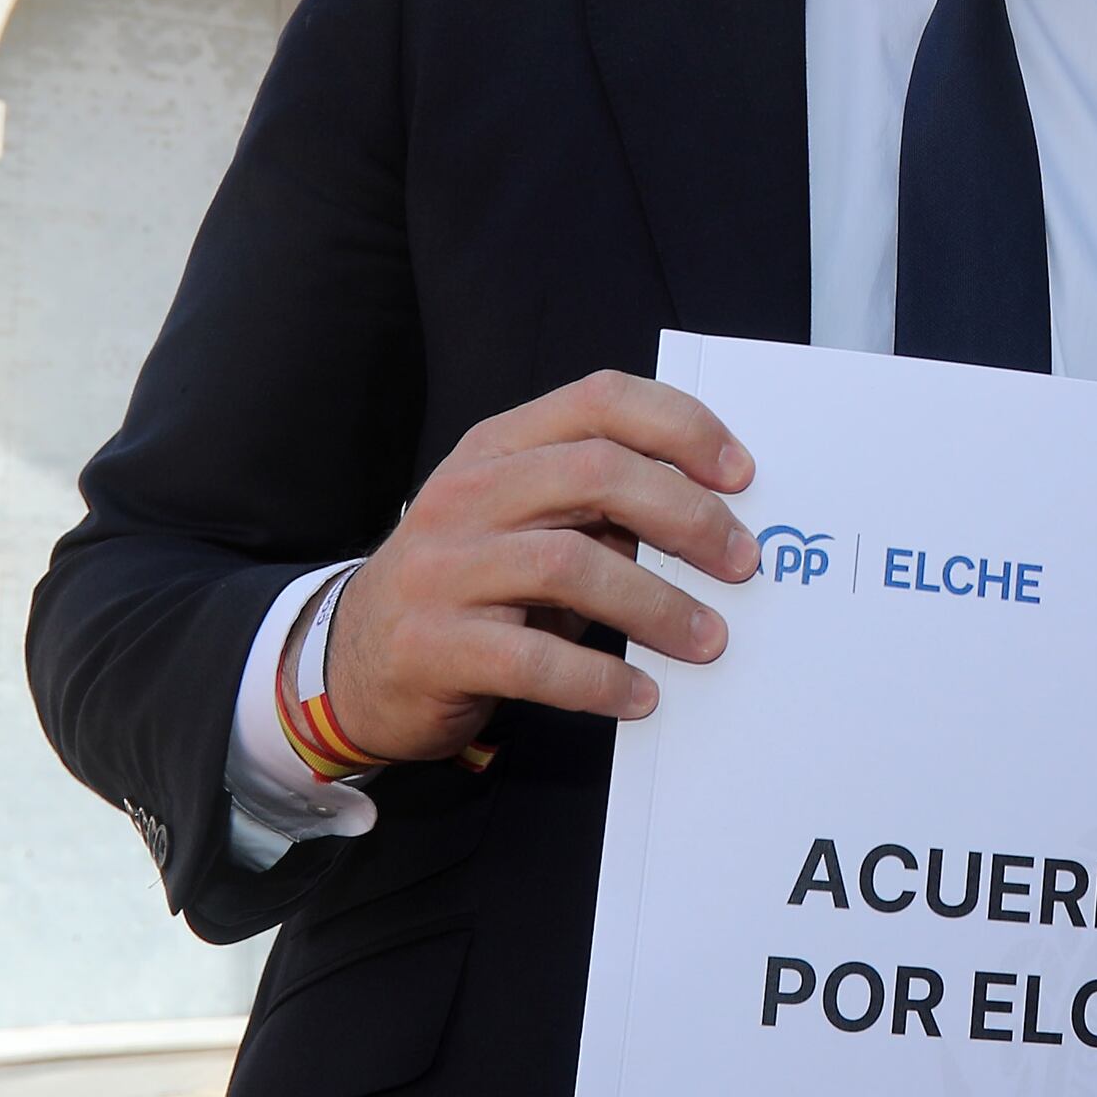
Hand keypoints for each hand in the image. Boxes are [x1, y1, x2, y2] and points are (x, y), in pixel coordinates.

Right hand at [312, 371, 758, 763]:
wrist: (354, 663)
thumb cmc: (469, 590)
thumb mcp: (524, 526)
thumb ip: (596, 507)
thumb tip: (714, 517)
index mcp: (497, 448)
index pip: (598, 401)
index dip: (680, 427)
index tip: (741, 475)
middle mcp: (466, 494)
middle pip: (595, 473)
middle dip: (686, 515)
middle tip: (741, 562)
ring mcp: (442, 569)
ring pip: (570, 565)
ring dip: (657, 606)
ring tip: (708, 640)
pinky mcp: (432, 645)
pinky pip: (535, 660)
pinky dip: (601, 681)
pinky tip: (640, 696)